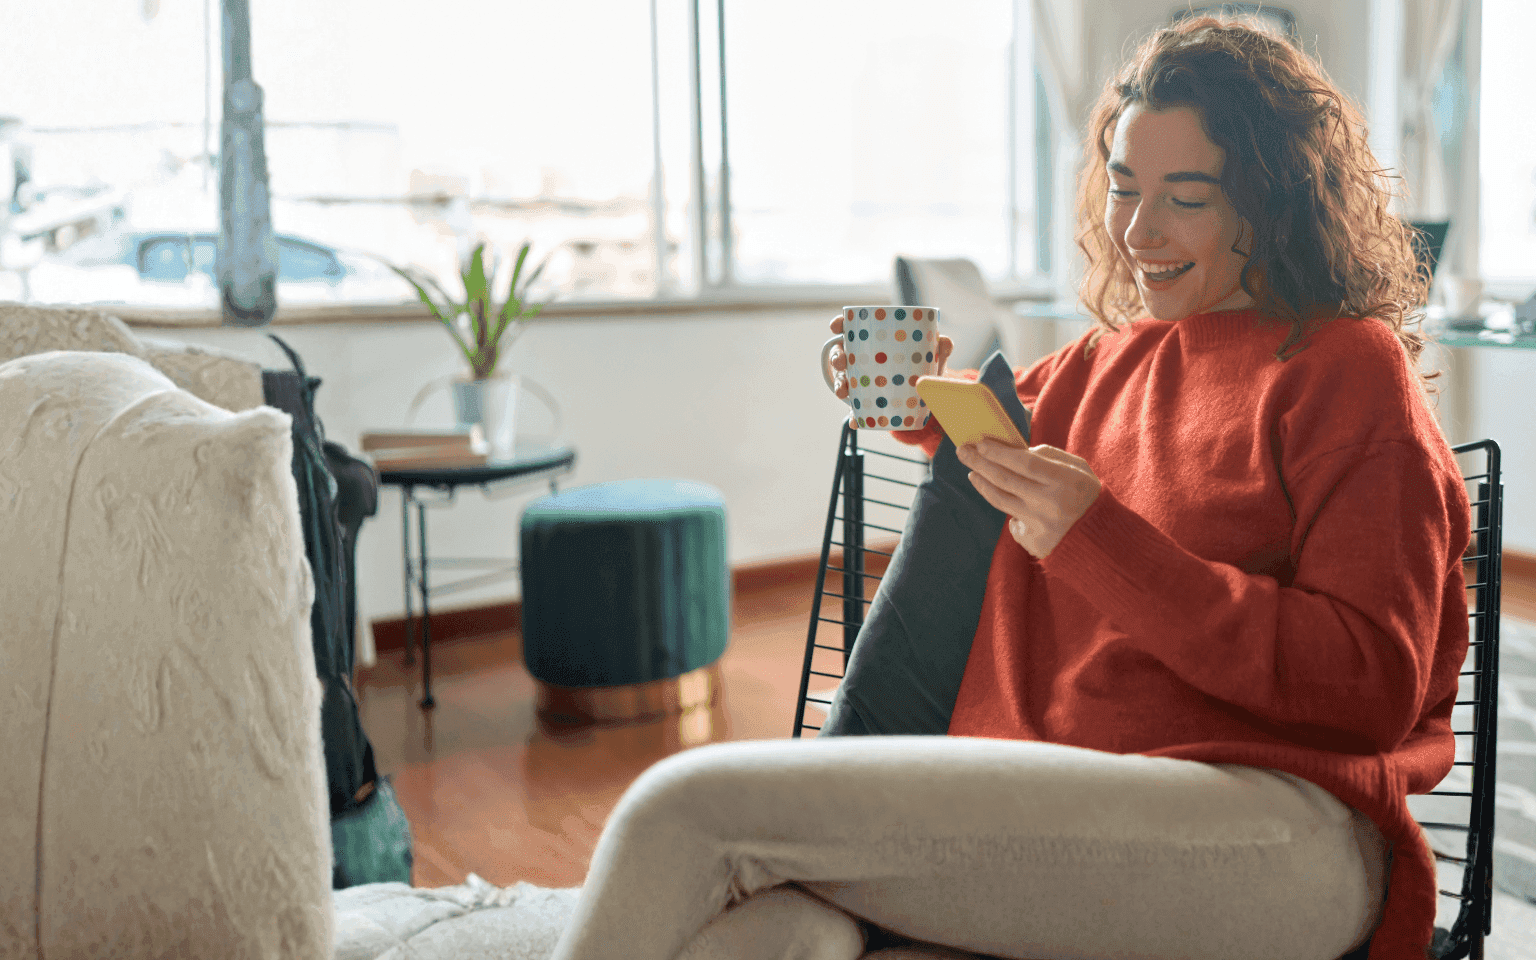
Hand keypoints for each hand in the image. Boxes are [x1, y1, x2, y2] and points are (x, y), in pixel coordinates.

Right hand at [827, 314, 953, 406]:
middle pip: (842, 353)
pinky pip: (857, 409)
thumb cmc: (926, 365)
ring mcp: (862, 380)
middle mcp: (863, 359)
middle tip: (841, 362)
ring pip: (843, 380)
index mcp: (875, 340)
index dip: (840, 324)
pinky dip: (855, 415)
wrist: (929, 395)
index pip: (851, 327)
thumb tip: (945, 342)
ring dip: (839, 385)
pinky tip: (856, 421)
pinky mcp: (867, 402)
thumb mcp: (933, 355)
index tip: (835, 326)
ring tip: (843, 392)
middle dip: (836, 357)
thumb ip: (941, 346)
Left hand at [957, 441, 1100, 558]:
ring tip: (973, 473)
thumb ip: (1050, 455)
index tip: (981, 443)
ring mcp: (1040, 525)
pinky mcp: (1034, 543)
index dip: (999, 452)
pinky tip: (1012, 505)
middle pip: (1005, 479)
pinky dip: (1010, 512)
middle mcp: (1050, 503)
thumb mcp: (1079, 470)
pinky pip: (1013, 523)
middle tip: (963, 452)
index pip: (1023, 462)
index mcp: (1065, 480)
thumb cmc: (1086, 496)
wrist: (1101, 541)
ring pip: (1000, 500)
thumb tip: (1017, 450)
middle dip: (980, 462)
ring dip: (982, 484)